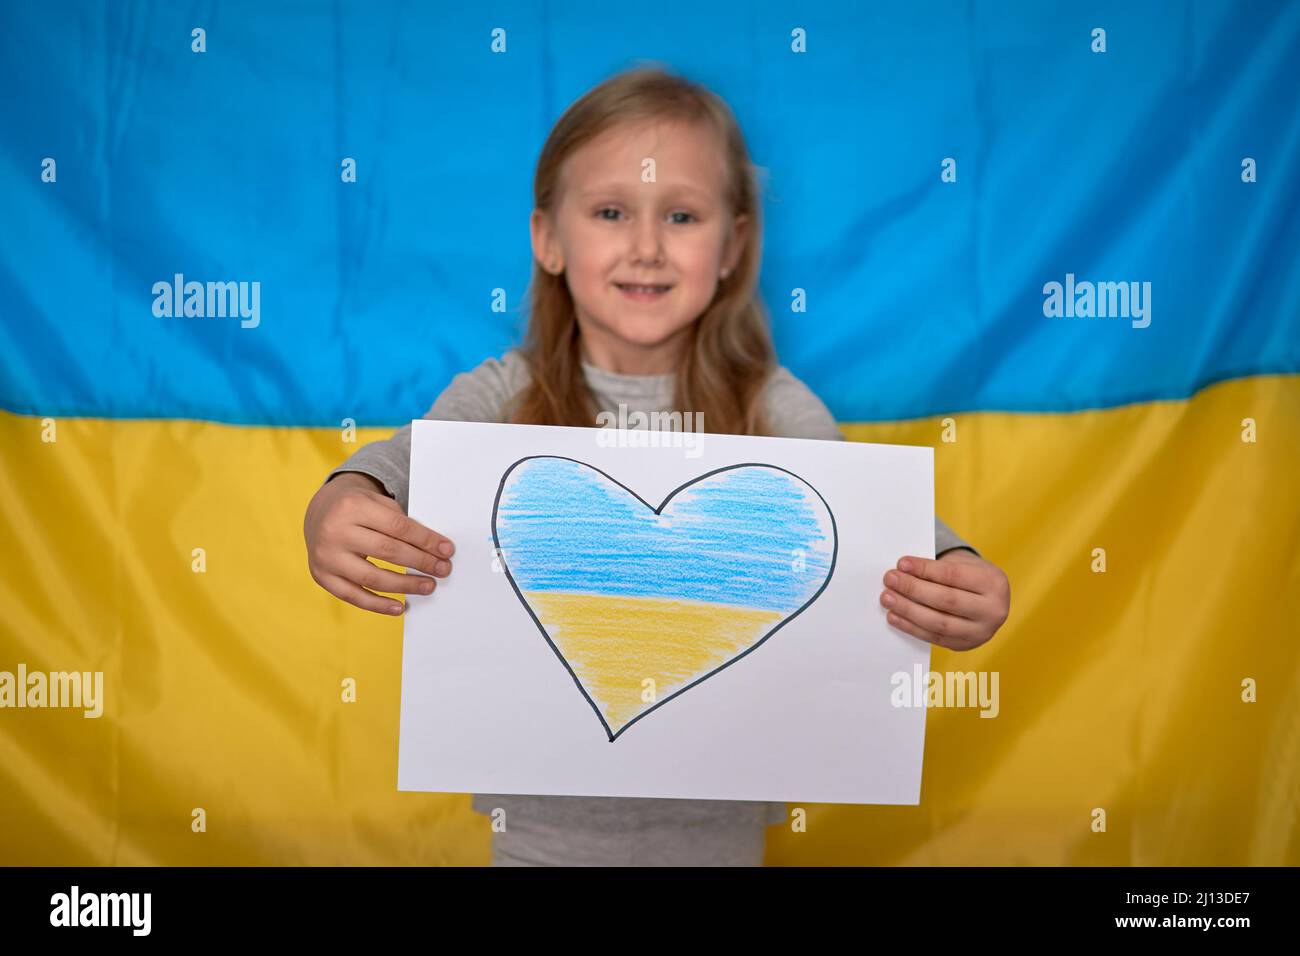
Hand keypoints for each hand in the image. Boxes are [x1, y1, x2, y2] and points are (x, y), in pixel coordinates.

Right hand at [304, 472, 454, 615]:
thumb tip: (434, 550)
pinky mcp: (321, 576)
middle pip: (387, 551)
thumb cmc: (358, 508)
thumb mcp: (376, 502)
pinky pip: (353, 596)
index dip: (426, 540)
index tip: (447, 550)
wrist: (320, 512)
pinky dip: (378, 605)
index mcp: (352, 506)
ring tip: (427, 586)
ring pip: (371, 577)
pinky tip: (399, 607)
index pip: (398, 526)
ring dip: (404, 586)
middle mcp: (335, 531)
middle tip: (443, 570)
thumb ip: (400, 523)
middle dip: (420, 562)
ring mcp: (326, 556)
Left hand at [879, 550, 1008, 649]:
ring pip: (938, 623)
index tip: (901, 563)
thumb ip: (936, 568)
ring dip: (908, 610)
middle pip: (946, 600)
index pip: (953, 575)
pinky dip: (911, 627)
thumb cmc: (969, 576)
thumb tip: (901, 572)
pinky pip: (933, 638)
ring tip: (887, 598)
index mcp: (994, 583)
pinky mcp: (965, 645)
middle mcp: (993, 610)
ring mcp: (981, 632)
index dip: (925, 569)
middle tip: (890, 579)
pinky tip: (894, 616)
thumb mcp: (963, 565)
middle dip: (913, 589)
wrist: (987, 600)